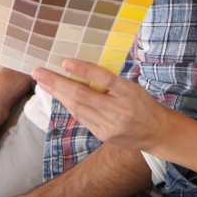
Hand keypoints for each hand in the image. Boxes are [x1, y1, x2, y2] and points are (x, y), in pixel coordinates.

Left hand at [32, 59, 171, 152]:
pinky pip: (82, 118)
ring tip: (42, 82)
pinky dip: (69, 105)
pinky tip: (58, 95)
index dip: (84, 70)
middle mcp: (119, 110)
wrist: (158, 132)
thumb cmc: (143, 103)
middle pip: (83, 95)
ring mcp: (110, 125)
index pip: (104, 79)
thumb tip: (80, 69)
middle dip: (57, 82)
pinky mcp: (104, 135)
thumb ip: (109, 81)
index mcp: (129, 92)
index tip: (65, 62)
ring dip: (57, 94)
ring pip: (78, 108)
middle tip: (38, 71)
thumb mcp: (132, 87)